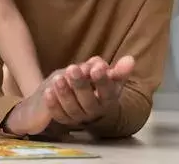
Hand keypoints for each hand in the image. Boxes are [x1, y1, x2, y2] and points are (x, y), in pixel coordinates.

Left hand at [3, 56, 134, 136]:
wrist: (92, 107)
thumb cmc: (102, 88)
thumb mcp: (112, 79)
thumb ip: (119, 70)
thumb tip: (130, 59)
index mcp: (108, 100)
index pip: (107, 92)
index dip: (102, 81)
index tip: (96, 68)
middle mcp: (94, 111)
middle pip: (88, 101)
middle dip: (80, 85)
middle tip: (72, 68)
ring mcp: (79, 117)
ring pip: (72, 108)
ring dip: (64, 93)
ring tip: (58, 78)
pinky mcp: (65, 120)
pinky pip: (59, 115)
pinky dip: (53, 104)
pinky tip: (48, 91)